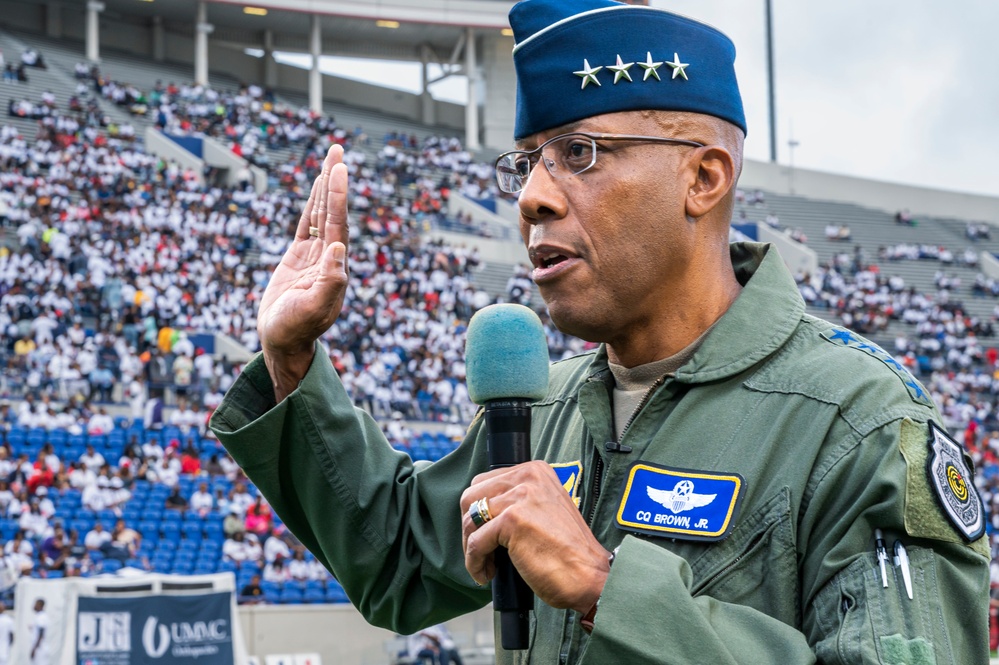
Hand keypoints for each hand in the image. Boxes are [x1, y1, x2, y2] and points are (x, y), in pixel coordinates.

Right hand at [257, 145, 349, 398]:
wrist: (283, 343)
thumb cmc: (296, 330)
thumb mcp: (313, 309)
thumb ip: (330, 282)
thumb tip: (340, 249)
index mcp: (335, 266)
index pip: (338, 224)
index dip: (338, 196)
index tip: (338, 169)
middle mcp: (330, 257)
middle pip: (334, 211)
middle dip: (335, 180)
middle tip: (338, 149)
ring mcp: (315, 256)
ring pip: (322, 214)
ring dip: (326, 187)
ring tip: (331, 159)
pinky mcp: (299, 258)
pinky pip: (307, 225)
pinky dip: (313, 205)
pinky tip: (317, 188)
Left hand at [461, 461, 610, 612]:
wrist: (589, 576)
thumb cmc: (568, 552)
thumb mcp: (544, 509)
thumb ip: (517, 499)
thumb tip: (480, 509)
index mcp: (536, 470)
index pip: (485, 482)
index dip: (479, 512)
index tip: (485, 534)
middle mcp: (528, 476)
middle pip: (471, 496)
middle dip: (470, 527)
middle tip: (482, 550)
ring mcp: (520, 496)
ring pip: (470, 519)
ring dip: (471, 547)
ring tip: (486, 565)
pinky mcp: (512, 520)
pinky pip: (476, 542)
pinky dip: (475, 562)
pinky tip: (487, 574)